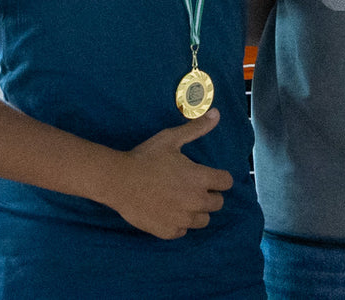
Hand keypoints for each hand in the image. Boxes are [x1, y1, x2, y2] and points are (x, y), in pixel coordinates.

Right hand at [104, 109, 233, 238]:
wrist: (118, 181)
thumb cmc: (146, 158)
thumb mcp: (171, 139)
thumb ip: (196, 129)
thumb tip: (217, 114)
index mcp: (200, 179)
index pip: (226, 182)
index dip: (219, 178)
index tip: (209, 176)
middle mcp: (196, 202)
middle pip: (218, 203)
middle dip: (210, 195)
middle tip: (193, 187)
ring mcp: (182, 219)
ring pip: (203, 221)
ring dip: (197, 211)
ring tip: (182, 201)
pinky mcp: (168, 231)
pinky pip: (183, 231)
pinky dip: (179, 223)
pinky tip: (169, 212)